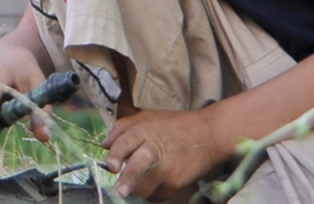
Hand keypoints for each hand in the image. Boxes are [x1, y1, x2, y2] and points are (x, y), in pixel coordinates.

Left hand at [102, 108, 228, 201]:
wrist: (209, 134)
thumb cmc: (175, 125)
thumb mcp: (147, 117)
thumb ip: (122, 128)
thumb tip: (104, 144)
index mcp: (144, 131)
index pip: (125, 143)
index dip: (116, 155)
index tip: (110, 166)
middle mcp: (154, 150)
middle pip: (136, 168)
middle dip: (127, 181)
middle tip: (119, 191)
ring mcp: (167, 169)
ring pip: (144, 188)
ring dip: (136, 189)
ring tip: (134, 185)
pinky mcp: (176, 183)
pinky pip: (156, 196)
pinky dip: (151, 193)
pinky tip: (154, 182)